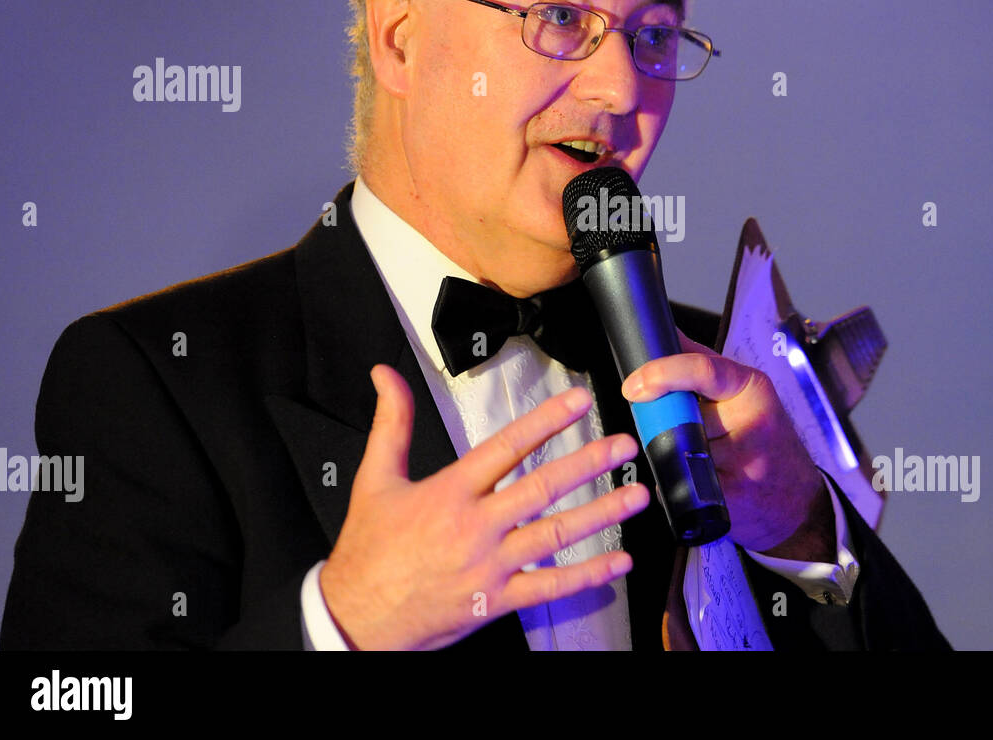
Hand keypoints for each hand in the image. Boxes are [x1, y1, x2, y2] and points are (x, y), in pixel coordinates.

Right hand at [319, 364, 649, 649]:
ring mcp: (489, 566)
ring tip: (636, 496)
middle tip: (624, 446)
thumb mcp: (374, 478)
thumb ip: (391, 423)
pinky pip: (549, 587)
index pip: (507, 447)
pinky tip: (619, 562)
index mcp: (450, 492)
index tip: (579, 401)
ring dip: (601, 514)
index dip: (547, 421)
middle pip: (542, 488)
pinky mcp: (496, 601)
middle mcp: (475, 527)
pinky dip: (588, 575)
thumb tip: (386, 375)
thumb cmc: (368, 550)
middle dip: (588, 463)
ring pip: (554, 535)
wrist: (356, 617)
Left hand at [621, 331, 831, 559]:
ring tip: (695, 454)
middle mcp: (752, 422)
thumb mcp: (744, 392)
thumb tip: (663, 334)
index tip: (634, 385)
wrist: (797, 496)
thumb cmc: (766, 437)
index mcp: (752, 388)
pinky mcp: (731, 497)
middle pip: (680, 416)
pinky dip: (672, 483)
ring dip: (667, 454)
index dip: (660, 374)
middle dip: (664, 423)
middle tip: (668, 426)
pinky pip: (678, 486)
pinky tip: (693, 478)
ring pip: (675, 453)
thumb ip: (702, 364)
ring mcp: (744, 463)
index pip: (702, 370)